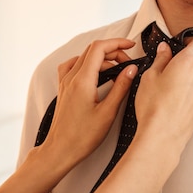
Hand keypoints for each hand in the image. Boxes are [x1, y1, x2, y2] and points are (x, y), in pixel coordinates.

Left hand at [44, 38, 136, 168]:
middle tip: (128, 64)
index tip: (131, 46)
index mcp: (82, 80)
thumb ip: (121, 87)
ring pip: (85, 57)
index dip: (117, 43)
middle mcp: (71, 77)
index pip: (99, 48)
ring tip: (117, 70)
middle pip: (93, 50)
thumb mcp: (108, 112)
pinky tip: (97, 73)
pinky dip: (89, 64)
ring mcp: (65, 82)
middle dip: (113, 51)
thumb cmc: (83, 136)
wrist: (61, 149)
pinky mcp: (64, 88)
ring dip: (103, 58)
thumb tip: (132, 69)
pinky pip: (75, 66)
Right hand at [134, 37, 192, 154]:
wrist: (162, 136)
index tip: (180, 44)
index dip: (190, 40)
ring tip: (166, 87)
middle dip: (184, 61)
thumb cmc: (154, 105)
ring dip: (186, 77)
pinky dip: (187, 91)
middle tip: (166, 68)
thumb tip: (165, 49)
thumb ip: (161, 59)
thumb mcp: (150, 76)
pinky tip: (172, 100)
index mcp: (189, 62)